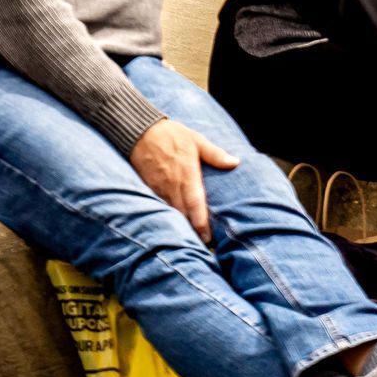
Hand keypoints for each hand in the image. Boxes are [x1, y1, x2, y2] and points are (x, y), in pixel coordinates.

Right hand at [129, 118, 240, 242]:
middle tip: (203, 245)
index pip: (195, 204)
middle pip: (183, 214)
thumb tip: (235, 162)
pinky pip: (159, 206)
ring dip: (180, 226)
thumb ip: (215, 154)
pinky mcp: (149, 188)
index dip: (201, 223)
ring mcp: (159, 188)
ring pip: (170, 212)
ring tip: (190, 241)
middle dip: (192, 230)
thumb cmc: (172, 135)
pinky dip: (166, 216)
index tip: (208, 238)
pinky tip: (173, 224)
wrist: (141, 131)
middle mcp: (173, 185)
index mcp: (187, 175)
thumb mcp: (197, 140)